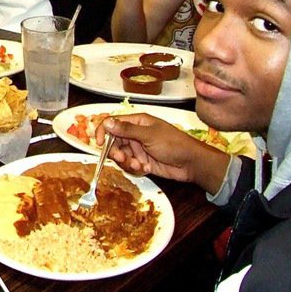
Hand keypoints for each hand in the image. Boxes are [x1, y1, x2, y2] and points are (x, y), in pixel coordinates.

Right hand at [96, 113, 229, 193]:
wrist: (191, 163)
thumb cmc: (174, 143)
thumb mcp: (149, 135)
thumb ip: (126, 130)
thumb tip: (107, 123)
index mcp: (137, 122)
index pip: (112, 124)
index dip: (103, 132)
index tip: (99, 143)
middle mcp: (135, 134)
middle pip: (114, 142)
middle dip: (116, 152)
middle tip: (122, 159)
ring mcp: (139, 149)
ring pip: (121, 156)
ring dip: (127, 162)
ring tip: (138, 165)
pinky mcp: (142, 162)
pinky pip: (130, 166)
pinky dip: (135, 168)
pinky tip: (146, 169)